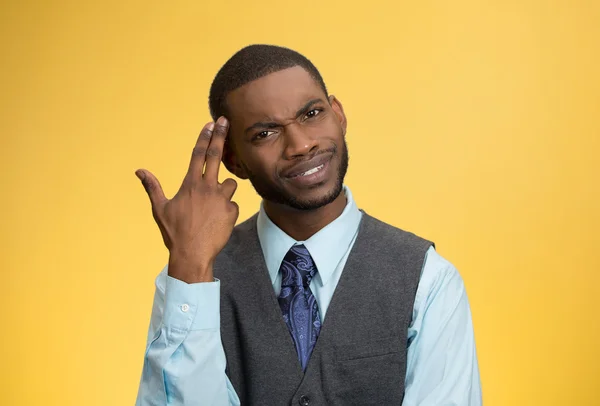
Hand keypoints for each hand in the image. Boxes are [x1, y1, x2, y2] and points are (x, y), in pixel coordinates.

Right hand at [135, 117, 238, 282]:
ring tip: (213, 206)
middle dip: (221, 136)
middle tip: (225, 121)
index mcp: (189, 185)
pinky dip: (227, 210)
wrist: (192, 255)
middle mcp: (207, 188)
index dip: (204, 137)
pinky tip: (217, 222)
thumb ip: (152, 187)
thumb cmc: (174, 233)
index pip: (198, 155)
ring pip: (230, 184)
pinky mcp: (232, 211)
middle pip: (216, 155)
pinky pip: (232, 205)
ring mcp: (221, 199)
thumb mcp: (160, 209)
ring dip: (225, 189)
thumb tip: (139, 171)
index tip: (210, 123)